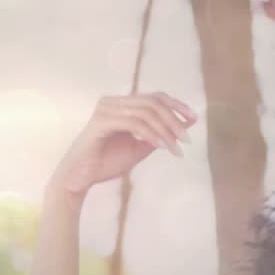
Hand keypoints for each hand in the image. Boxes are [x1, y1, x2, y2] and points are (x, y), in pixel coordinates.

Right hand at [53, 92, 196, 198]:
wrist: (80, 178)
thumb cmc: (107, 163)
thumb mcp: (140, 148)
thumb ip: (161, 135)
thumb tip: (187, 125)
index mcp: (121, 105)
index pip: (155, 97)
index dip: (177, 105)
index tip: (194, 118)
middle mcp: (113, 102)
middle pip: (153, 102)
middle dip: (174, 119)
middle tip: (187, 139)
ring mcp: (105, 109)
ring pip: (146, 112)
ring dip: (166, 131)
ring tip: (176, 148)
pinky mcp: (100, 122)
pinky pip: (134, 123)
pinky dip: (151, 135)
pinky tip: (162, 147)